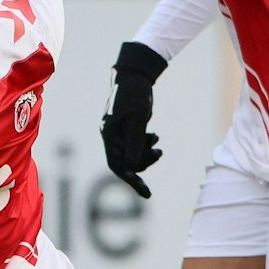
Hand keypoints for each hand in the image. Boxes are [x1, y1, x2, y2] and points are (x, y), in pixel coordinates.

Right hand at [101, 41, 167, 198]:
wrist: (134, 74)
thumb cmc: (134, 94)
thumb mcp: (138, 119)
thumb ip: (134, 143)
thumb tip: (131, 167)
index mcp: (109, 134)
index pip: (117, 165)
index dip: (131, 180)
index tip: (146, 193)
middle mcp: (110, 136)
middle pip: (125, 162)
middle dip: (143, 161)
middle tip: (159, 152)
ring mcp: (118, 133)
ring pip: (132, 154)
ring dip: (146, 153)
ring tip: (158, 144)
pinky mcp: (126, 129)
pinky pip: (135, 146)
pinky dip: (145, 145)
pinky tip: (154, 137)